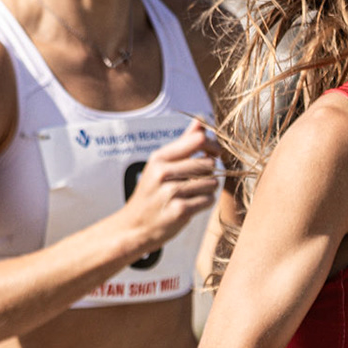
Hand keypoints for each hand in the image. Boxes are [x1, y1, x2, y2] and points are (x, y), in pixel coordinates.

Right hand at [111, 119, 219, 257]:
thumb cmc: (151, 194)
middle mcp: (163, 172)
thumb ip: (182, 143)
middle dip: (209, 172)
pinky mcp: (179, 211)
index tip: (214, 154)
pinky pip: (208, 200)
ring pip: (211, 182)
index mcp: (159, 158)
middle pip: (208, 162)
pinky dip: (204, 203)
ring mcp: (171, 192)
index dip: (213, 145)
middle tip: (198, 180)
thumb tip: (200, 120)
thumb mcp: (160, 165)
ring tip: (192, 194)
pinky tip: (192, 205)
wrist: (133, 227)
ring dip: (208, 189)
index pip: (199, 139)